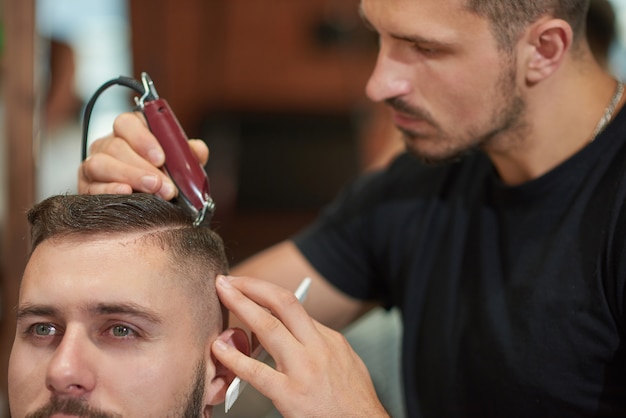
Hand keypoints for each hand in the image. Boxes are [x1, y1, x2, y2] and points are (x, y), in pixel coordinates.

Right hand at [78, 112, 208, 198]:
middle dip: (143, 166)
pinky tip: (126, 193)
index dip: (143, 138)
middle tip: (166, 185)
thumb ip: (189, 155)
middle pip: (116, 146)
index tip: (162, 158)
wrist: (147, 208)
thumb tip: (198, 150)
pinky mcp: (86, 187)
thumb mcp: (180, 166)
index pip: (127, 123)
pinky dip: (109, 190)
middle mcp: (107, 145)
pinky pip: (92, 186)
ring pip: (100, 164)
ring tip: (153, 191)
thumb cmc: (164, 179)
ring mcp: (93, 165)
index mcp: (130, 132)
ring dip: (129, 177)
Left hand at [212, 275, 389, 417]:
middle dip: (252, 287)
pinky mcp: (291, 395)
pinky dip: (235, 358)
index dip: (265, 292)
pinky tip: (219, 349)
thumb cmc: (353, 403)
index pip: (293, 306)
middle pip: (282, 304)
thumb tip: (297, 331)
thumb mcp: (346, 363)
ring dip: (241, 306)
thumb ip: (319, 345)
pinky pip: (257, 372)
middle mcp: (317, 348)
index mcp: (329, 339)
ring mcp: (304, 369)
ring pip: (269, 327)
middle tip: (228, 280)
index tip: (247, 286)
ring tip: (223, 295)